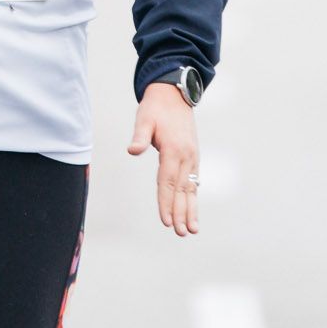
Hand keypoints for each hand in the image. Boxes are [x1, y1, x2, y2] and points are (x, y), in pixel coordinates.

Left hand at [128, 81, 199, 236]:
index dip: (166, 202)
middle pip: (182, 190)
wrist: (175, 95)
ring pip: (191, 188)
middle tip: (181, 233)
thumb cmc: (155, 108)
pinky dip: (193, 197)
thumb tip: (132, 150)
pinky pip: (193, 181)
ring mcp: (192, 157)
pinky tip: (192, 211)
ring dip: (191, 210)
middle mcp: (186, 156)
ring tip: (192, 230)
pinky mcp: (193, 157)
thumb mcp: (144, 118)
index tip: (166, 221)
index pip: (168, 182)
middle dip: (181, 213)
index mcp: (173, 149)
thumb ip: (140, 136)